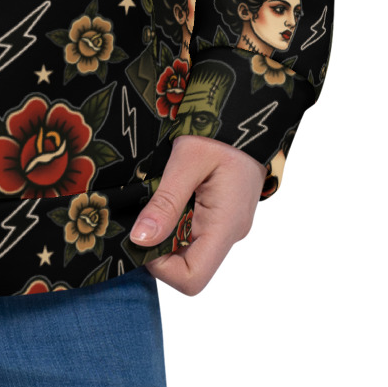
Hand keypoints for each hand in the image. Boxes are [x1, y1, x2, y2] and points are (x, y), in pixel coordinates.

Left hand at [130, 135, 265, 296]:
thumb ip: (166, 201)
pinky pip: (197, 232)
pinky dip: (176, 221)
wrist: (248, 108)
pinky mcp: (225, 213)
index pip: (192, 278)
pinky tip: (166, 194)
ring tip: (153, 198)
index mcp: (225, 225)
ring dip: (166, 233)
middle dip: (159, 249)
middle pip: (189, 266)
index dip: (160, 267)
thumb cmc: (221, 129)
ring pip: (191, 250)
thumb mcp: (188, 158)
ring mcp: (229, 224)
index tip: (141, 235)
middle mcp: (231, 232)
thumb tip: (140, 240)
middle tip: (140, 214)